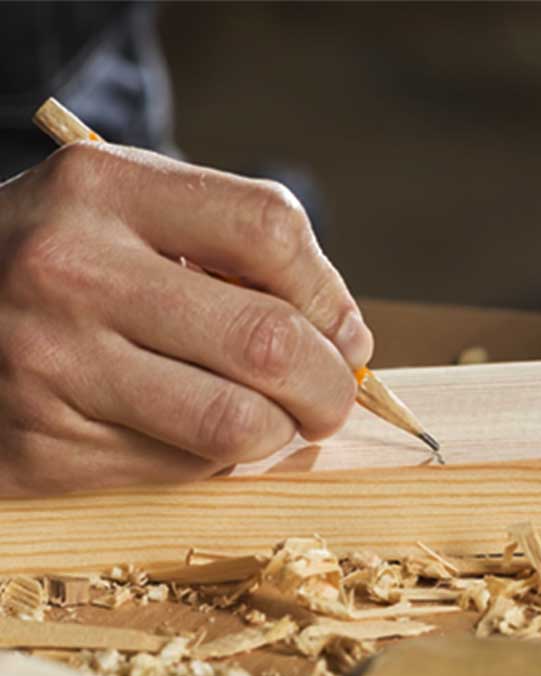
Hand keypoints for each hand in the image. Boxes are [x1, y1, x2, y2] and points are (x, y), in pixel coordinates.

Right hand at [0, 142, 372, 495]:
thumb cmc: (59, 273)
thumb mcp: (126, 221)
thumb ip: (229, 257)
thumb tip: (343, 337)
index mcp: (101, 189)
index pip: (268, 228)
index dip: (330, 293)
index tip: (341, 331)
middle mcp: (70, 272)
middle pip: (269, 342)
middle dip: (329, 387)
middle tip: (330, 399)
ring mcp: (52, 366)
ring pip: (237, 424)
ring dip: (278, 432)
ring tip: (267, 418)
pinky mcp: (45, 448)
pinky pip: (182, 469)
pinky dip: (212, 460)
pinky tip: (186, 432)